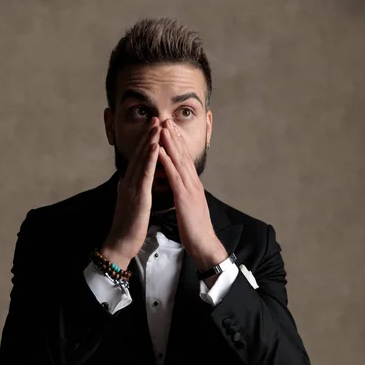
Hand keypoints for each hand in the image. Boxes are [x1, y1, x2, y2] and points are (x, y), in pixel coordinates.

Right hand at [104, 118, 160, 262]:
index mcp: (129, 185)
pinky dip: (151, 159)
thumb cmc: (129, 228)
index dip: (146, 143)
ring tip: (157, 126)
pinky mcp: (137, 197)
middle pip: (140, 155)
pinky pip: (145, 174)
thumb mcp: (133, 205)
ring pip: (142, 161)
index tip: (154, 128)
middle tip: (157, 118)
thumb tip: (140, 183)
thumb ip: (136, 192)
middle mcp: (128, 183)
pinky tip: (156, 147)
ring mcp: (132, 189)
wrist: (120, 244)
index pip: (139, 160)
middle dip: (148, 135)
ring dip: (150, 141)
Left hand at [157, 119, 226, 267]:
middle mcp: (193, 183)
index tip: (169, 130)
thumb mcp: (189, 208)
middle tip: (166, 119)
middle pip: (183, 156)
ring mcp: (190, 189)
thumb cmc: (195, 230)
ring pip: (179, 161)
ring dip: (170, 143)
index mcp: (192, 186)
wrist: (204, 245)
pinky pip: (174, 176)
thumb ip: (186, 196)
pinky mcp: (185, 198)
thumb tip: (181, 190)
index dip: (177, 144)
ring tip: (162, 126)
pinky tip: (160, 150)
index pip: (184, 161)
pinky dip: (167, 161)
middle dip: (174, 137)